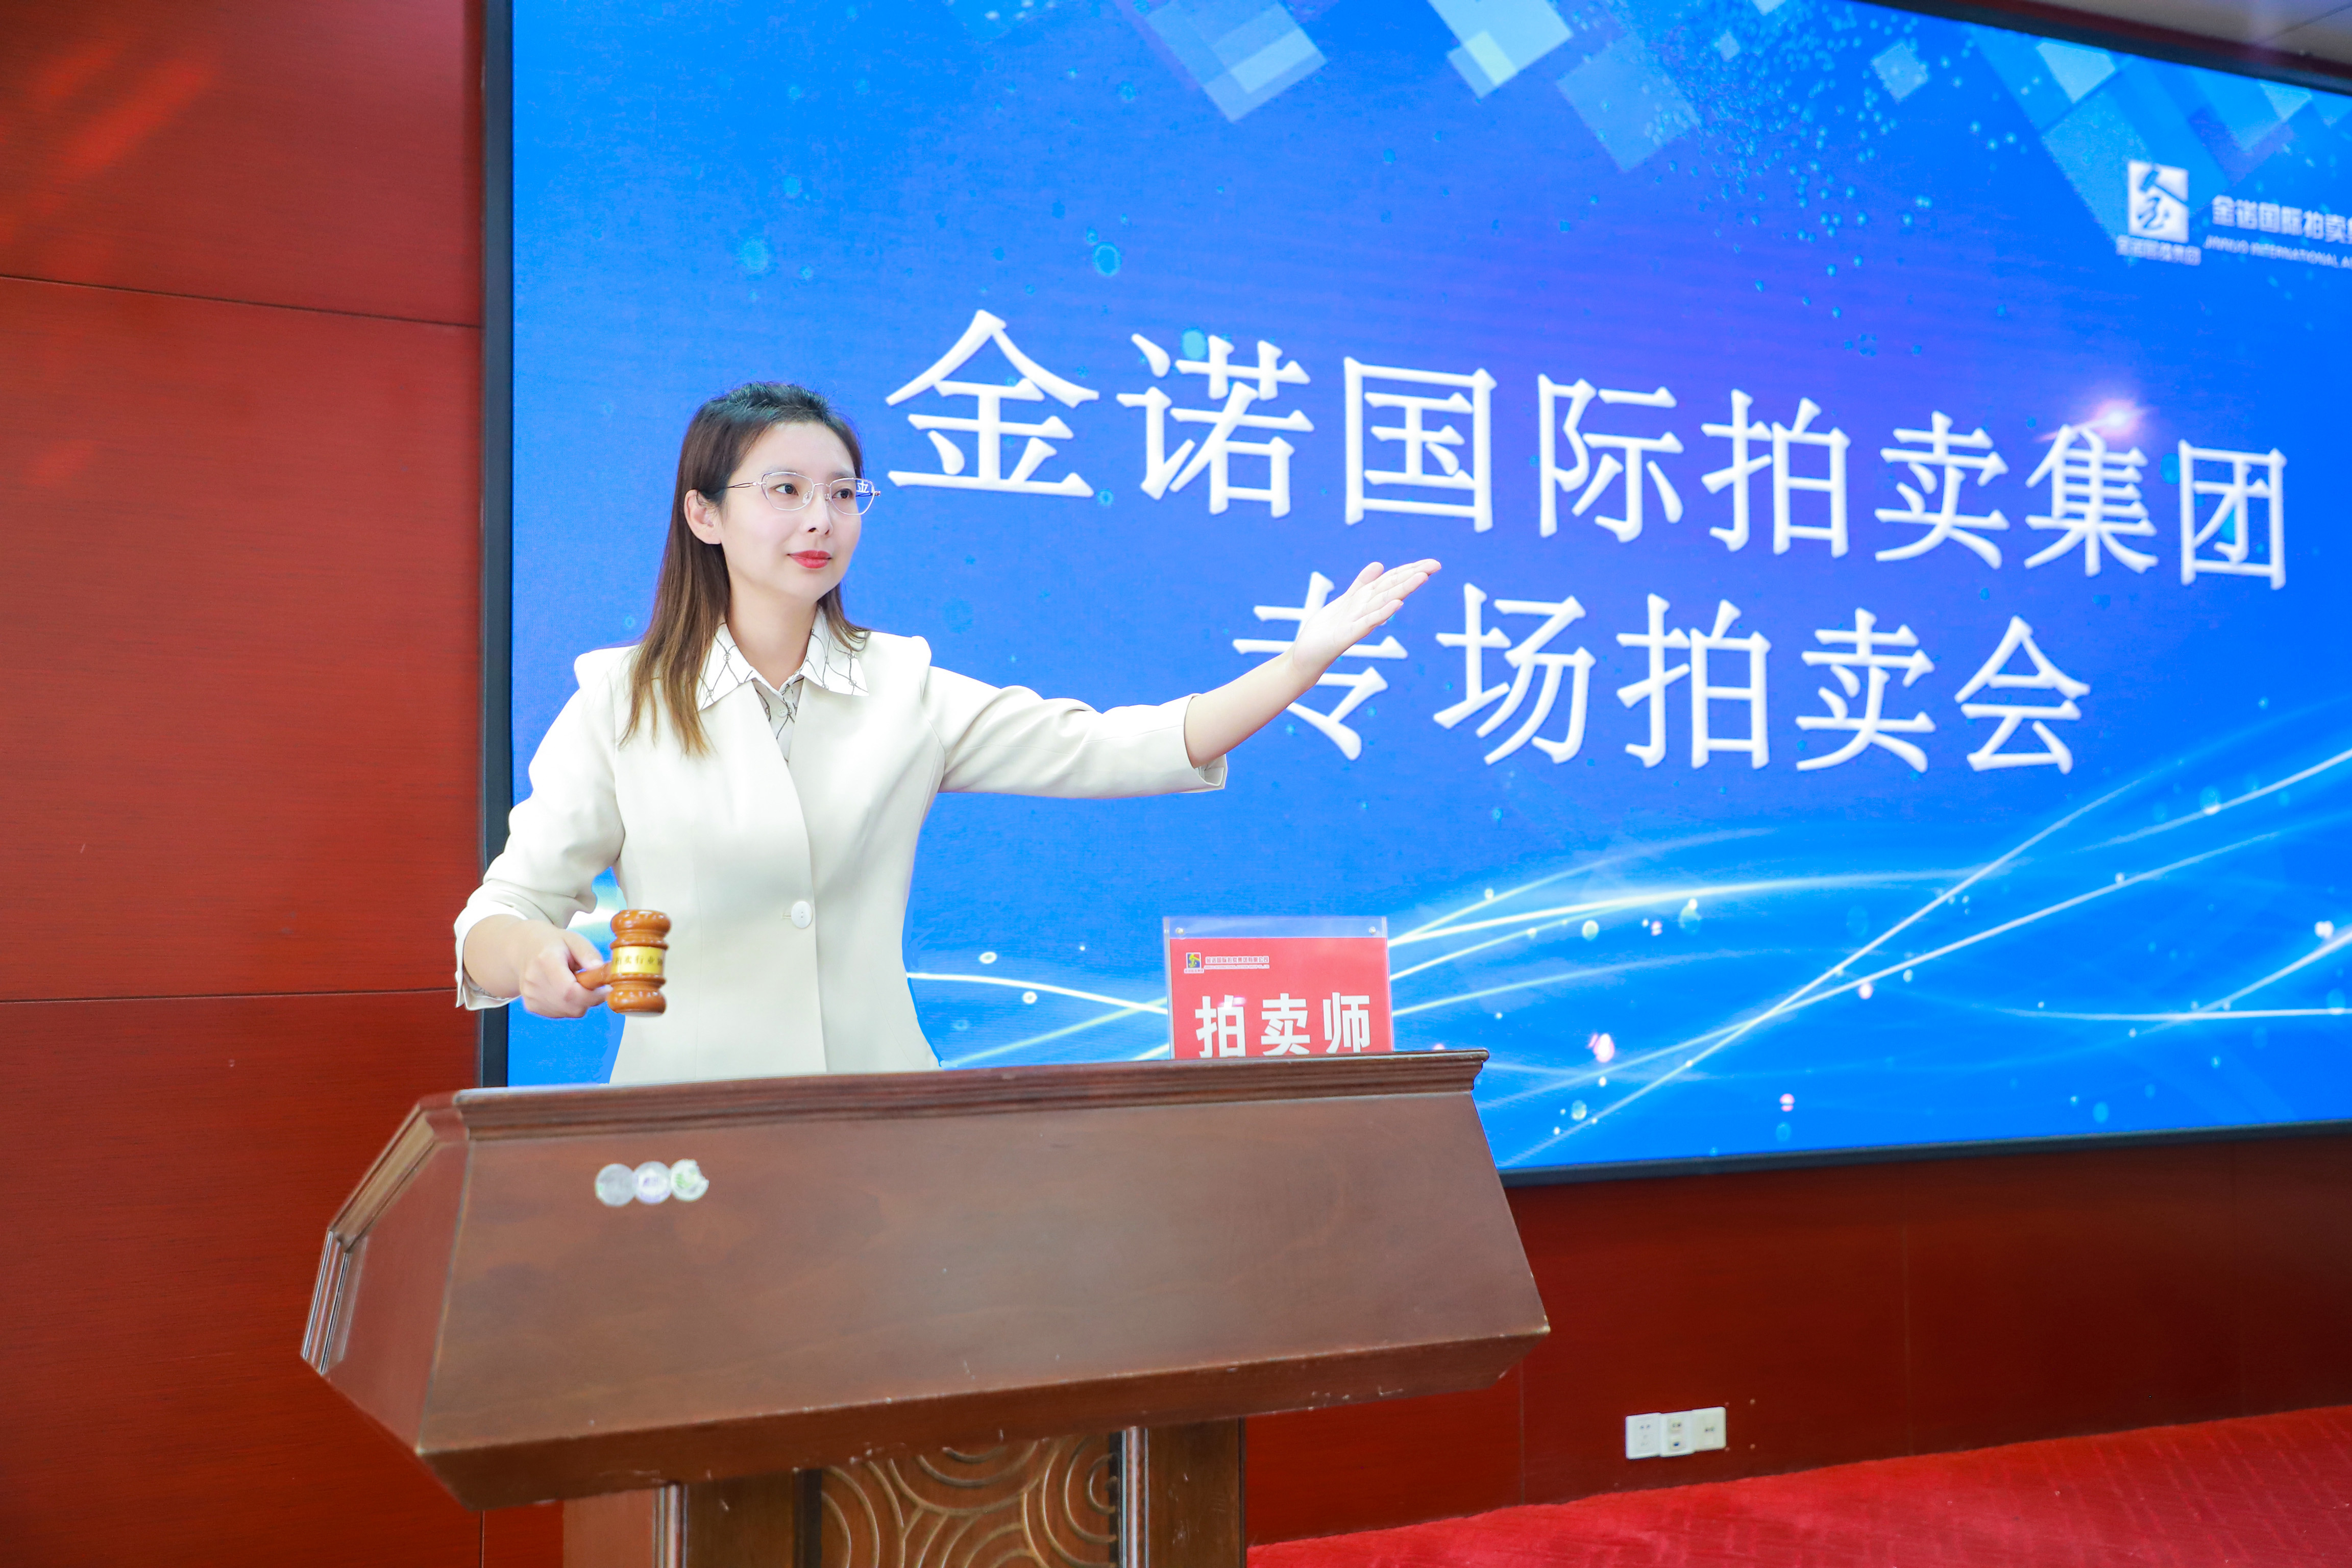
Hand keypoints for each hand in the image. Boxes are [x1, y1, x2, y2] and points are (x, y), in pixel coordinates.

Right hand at [517, 924, 611, 1019]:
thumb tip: (600, 969)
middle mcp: (534, 982)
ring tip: (575, 983)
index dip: (592, 996)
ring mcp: (530, 996)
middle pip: (571, 1006)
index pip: (570, 991)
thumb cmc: (553, 944)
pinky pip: (560, 1014)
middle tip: (594, 984)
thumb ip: (588, 953)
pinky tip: (565, 989)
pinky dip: (569, 1005)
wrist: (525, 949)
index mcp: (545, 961)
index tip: (606, 988)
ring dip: (580, 1002)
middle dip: (590, 999)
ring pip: (568, 1012)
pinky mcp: (531, 1006)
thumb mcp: (573, 939)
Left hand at [1288, 560, 1441, 678]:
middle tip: (1436, 565)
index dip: (1411, 570)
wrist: (1308, 653)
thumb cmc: (1327, 629)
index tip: (1432, 563)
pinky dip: (1383, 613)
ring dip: (1403, 589)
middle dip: (1413, 576)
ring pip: (1384, 602)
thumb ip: (1362, 584)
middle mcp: (1368, 611)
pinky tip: (1397, 604)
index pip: (1392, 581)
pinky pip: (1368, 622)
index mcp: (1367, 600)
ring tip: (1422, 577)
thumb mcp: (1345, 601)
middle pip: (1393, 589)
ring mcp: (1359, 623)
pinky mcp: (1348, 635)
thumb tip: (1379, 565)